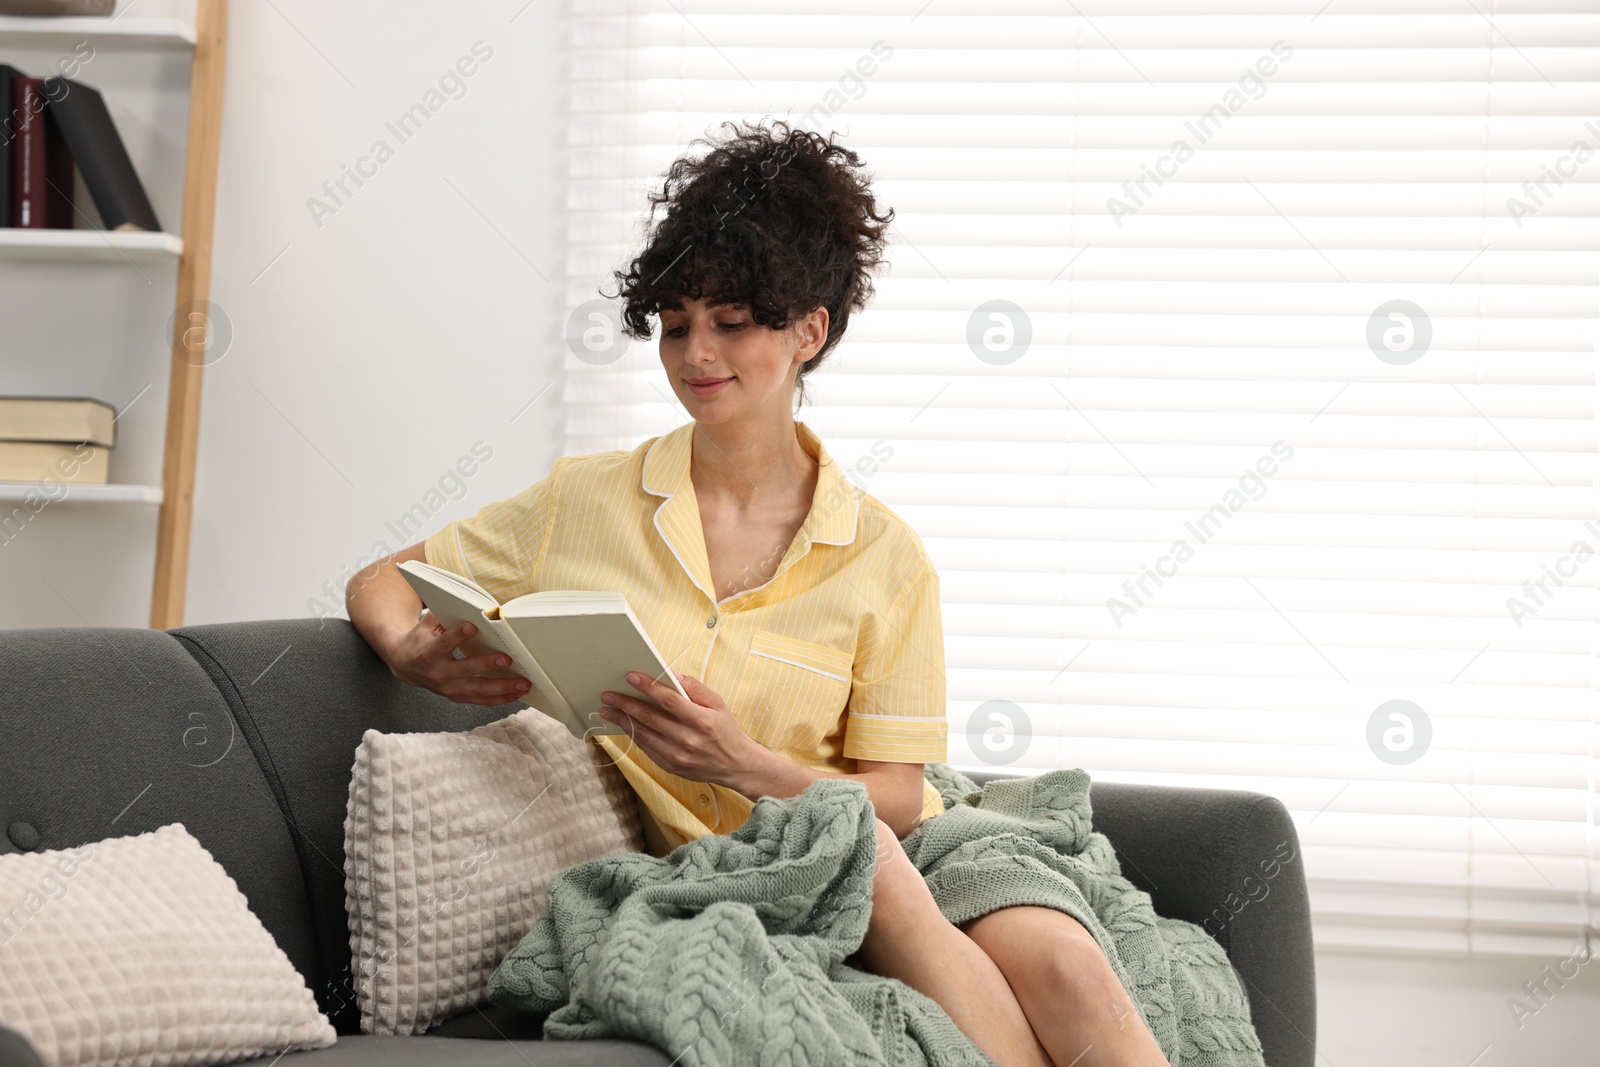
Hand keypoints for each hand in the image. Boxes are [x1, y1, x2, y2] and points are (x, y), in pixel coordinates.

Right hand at [381, 611, 532, 705]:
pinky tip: (517, 694)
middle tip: (507, 658)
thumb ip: (446, 615)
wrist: (405, 665)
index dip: (457, 635)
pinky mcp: (457, 697)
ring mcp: (448, 688)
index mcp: (428, 652)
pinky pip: (481, 700)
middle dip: (487, 665)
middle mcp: (438, 673)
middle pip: (465, 670)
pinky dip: (500, 699)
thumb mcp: (427, 625)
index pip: (444, 643)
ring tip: (523, 683)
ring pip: (478, 690)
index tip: (472, 626)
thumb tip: (471, 604)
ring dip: (502, 687)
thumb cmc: (421, 640)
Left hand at [597, 671, 758, 784]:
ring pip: (642, 734)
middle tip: (608, 695)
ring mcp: (677, 756)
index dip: (648, 687)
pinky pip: (645, 748)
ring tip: (608, 709)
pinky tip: (624, 724)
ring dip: (622, 720)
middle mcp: (687, 740)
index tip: (631, 677)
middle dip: (625, 704)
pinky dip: (633, 735)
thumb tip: (670, 675)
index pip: (668, 700)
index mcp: (701, 720)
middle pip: (649, 718)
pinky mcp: (670, 766)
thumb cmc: (726, 730)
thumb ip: (695, 687)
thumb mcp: (718, 703)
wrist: (735, 765)